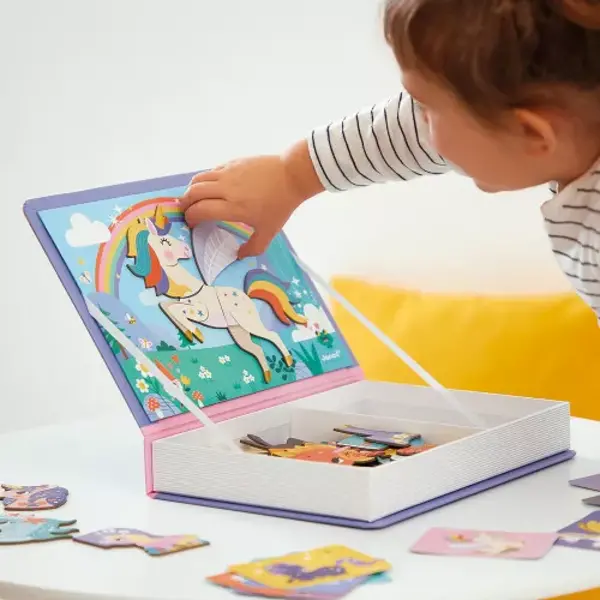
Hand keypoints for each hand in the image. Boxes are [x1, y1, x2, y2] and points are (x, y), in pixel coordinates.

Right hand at [179, 140, 323, 257]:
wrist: (292, 175)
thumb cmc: (280, 204)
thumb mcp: (270, 231)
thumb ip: (254, 247)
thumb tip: (239, 256)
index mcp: (234, 207)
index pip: (201, 210)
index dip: (191, 218)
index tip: (192, 224)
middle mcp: (226, 189)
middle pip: (193, 193)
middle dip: (185, 203)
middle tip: (185, 211)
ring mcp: (228, 173)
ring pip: (198, 179)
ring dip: (191, 190)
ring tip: (192, 198)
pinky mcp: (232, 162)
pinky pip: (211, 171)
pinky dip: (204, 180)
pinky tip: (210, 187)